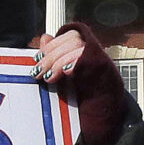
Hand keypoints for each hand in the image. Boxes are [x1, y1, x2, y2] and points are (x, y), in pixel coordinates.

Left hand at [33, 21, 127, 144]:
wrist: (105, 109)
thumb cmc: (84, 91)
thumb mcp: (65, 71)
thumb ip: (56, 54)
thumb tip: (45, 38)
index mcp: (87, 46)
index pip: (69, 35)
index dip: (52, 45)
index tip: (38, 59)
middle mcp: (95, 49)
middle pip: (72, 40)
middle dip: (52, 56)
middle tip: (39, 72)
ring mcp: (100, 57)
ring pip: (77, 47)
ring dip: (59, 62)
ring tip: (49, 78)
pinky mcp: (102, 68)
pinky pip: (87, 59)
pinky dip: (74, 63)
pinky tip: (66, 72)